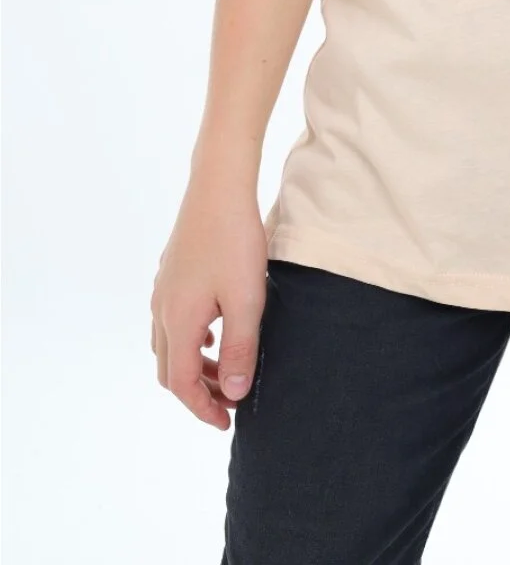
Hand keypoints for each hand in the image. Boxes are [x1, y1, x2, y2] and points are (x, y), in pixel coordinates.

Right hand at [150, 177, 266, 429]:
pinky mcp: (171, 273)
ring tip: (229, 369)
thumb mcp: (247, 300)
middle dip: (199, 391)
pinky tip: (214, 331)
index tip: (227, 423)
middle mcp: (162, 309)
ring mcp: (163, 289)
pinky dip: (191, 339)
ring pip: (170, 345)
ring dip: (196, 365)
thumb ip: (241, 349)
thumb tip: (234, 394)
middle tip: (231, 401)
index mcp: (179, 321)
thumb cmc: (235, 241)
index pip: (182, 384)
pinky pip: (172, 320)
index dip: (204, 409)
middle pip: (171, 369)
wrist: (219, 187)